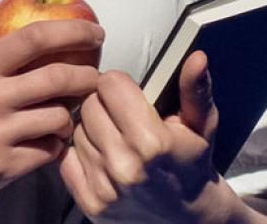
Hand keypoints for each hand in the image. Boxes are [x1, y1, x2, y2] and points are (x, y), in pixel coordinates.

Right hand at [0, 10, 106, 217]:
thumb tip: (10, 3)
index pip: (33, 37)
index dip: (72, 29)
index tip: (95, 31)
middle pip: (57, 77)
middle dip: (87, 75)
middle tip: (93, 76)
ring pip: (60, 117)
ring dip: (70, 114)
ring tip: (64, 113)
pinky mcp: (3, 168)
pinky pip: (50, 150)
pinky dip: (56, 143)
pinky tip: (47, 140)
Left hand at [60, 51, 232, 221]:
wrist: (187, 217)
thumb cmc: (191, 164)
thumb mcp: (201, 125)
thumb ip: (195, 89)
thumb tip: (196, 58)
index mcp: (152, 142)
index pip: (109, 84)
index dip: (121, 85)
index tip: (131, 95)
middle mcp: (125, 166)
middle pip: (88, 104)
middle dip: (105, 104)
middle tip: (123, 117)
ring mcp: (105, 188)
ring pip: (76, 129)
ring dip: (92, 129)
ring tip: (116, 139)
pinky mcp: (90, 203)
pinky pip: (65, 158)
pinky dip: (80, 154)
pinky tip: (103, 157)